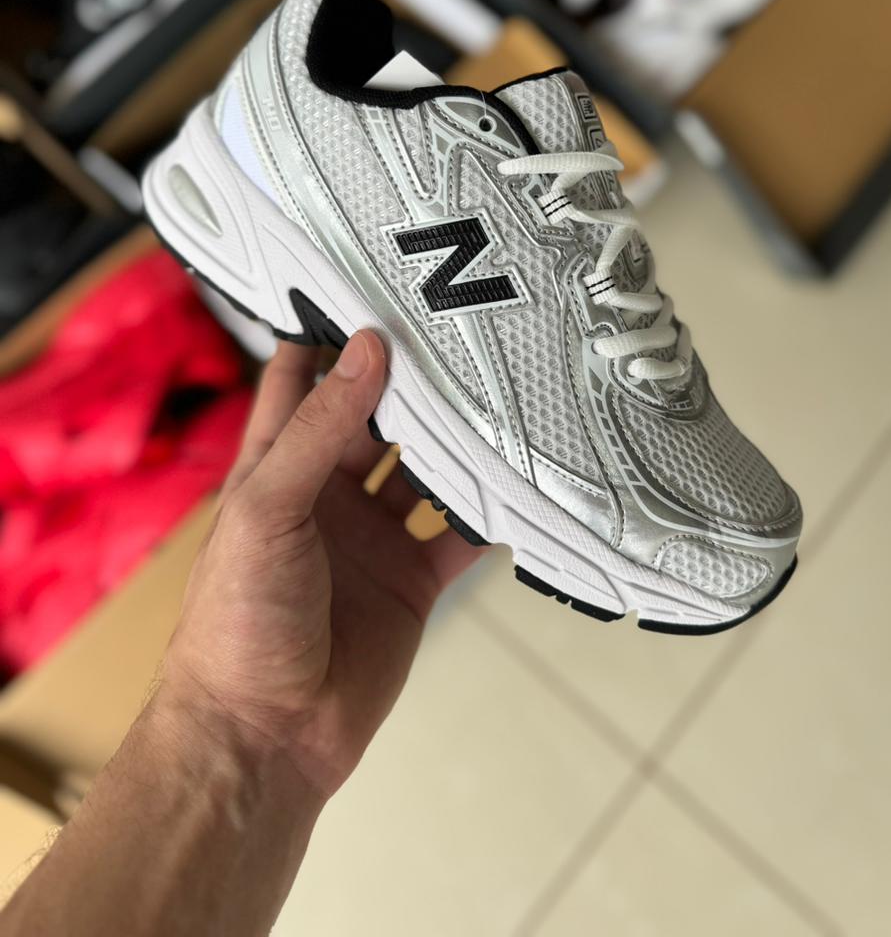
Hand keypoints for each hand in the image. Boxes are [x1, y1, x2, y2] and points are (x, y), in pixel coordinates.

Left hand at [159, 331, 482, 799]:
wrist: (266, 737)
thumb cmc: (238, 618)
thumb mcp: (268, 510)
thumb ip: (320, 431)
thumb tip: (368, 347)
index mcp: (276, 467)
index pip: (299, 380)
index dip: (328, 333)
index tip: (372, 283)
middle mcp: (326, 493)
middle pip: (375, 418)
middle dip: (411, 379)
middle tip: (462, 328)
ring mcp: (372, 537)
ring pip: (423, 470)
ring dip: (456, 440)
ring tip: (503, 390)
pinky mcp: (411, 582)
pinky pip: (458, 535)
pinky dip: (488, 512)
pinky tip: (522, 479)